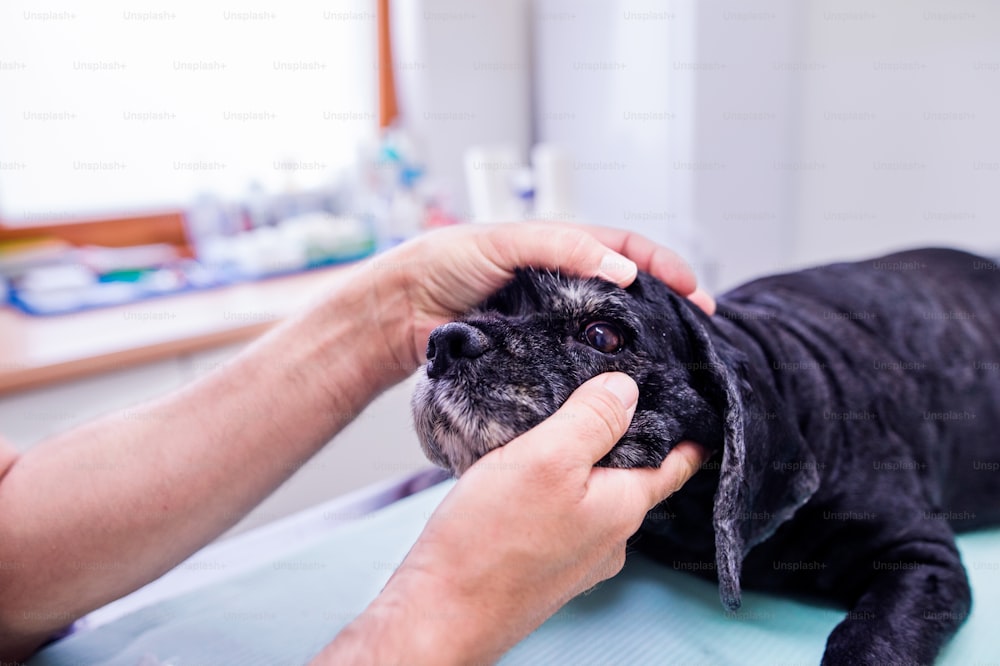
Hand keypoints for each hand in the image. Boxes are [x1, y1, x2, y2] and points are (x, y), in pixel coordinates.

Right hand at [316, 373, 708, 664]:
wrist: (440, 612)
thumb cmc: (490, 542)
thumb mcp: (546, 457)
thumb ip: (592, 419)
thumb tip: (626, 388)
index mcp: (623, 507)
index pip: (674, 464)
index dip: (686, 434)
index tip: (696, 412)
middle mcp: (609, 538)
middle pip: (631, 475)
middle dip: (622, 440)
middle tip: (607, 399)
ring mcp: (576, 557)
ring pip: (593, 495)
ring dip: (581, 465)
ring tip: (555, 431)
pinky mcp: (543, 566)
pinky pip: (561, 515)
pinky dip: (552, 490)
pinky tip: (522, 477)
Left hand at [359, 222, 714, 372]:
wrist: (399, 309)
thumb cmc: (445, 262)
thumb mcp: (506, 240)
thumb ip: (563, 247)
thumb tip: (621, 270)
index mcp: (559, 248)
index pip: (626, 249)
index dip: (665, 266)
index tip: (695, 292)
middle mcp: (560, 285)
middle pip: (626, 293)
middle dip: (666, 309)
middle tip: (698, 335)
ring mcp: (548, 323)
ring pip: (604, 332)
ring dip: (639, 346)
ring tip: (670, 365)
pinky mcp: (531, 355)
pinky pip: (574, 363)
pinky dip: (599, 374)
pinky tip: (617, 388)